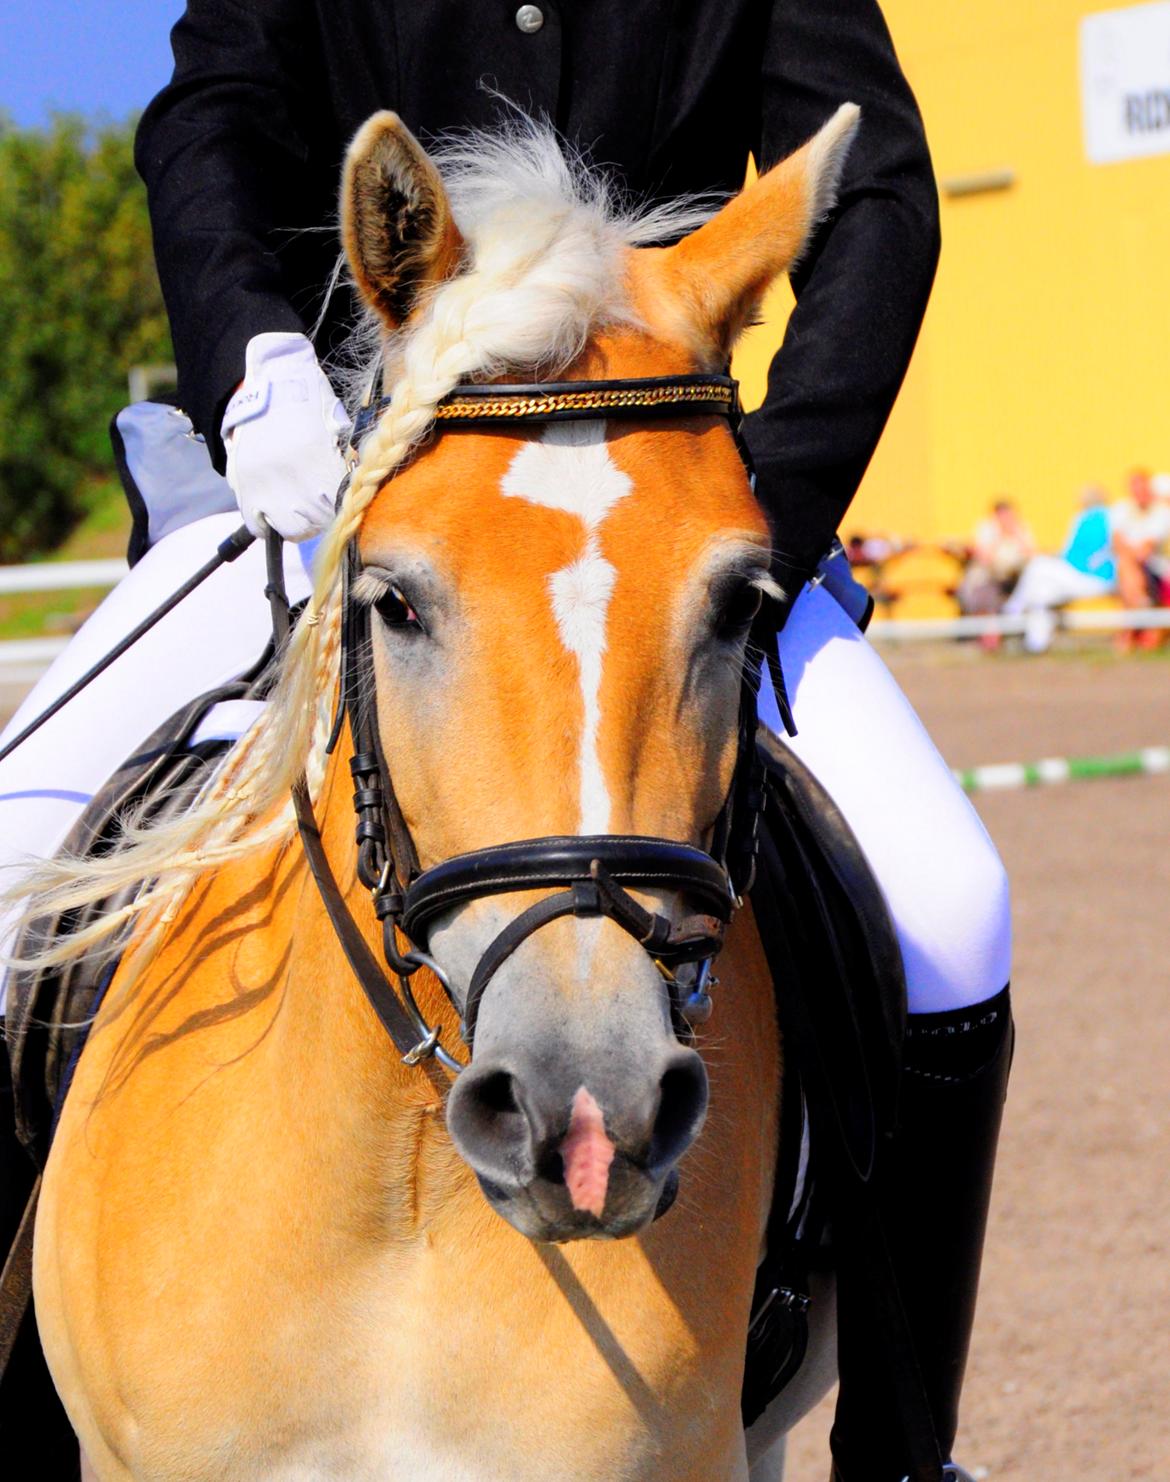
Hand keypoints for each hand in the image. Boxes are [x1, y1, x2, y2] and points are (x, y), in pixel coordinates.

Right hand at [222, 332, 350, 540]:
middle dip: (325, 516)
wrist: (270, 378)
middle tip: (324, 504)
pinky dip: (269, 523)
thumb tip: (354, 492)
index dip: (345, 508)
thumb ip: (346, 461)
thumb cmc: (312, 400)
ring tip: (302, 508)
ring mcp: (264, 485)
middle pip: (317, 522)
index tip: (343, 502)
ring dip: (301, 523)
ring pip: (291, 529)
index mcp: (317, 460)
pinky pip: (258, 525)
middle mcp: (291, 477)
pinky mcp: (243, 487)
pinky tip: (277, 510)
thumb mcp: (338, 424)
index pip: (340, 507)